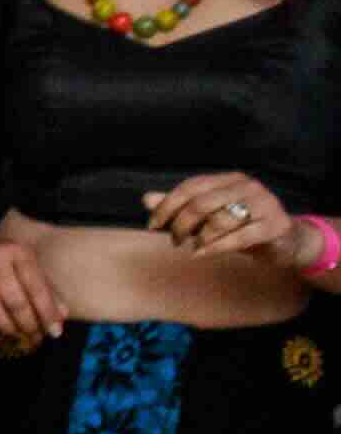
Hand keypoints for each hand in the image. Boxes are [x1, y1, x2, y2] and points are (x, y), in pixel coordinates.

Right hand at [0, 223, 69, 352]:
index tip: (54, 332)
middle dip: (26, 323)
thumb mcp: (26, 265)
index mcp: (18, 251)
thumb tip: (60, 316)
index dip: (46, 312)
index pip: (36, 287)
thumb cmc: (1, 259)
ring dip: (5, 326)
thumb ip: (45, 289)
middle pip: (13, 299)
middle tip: (33, 337)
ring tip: (15, 335)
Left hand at [145, 172, 307, 270]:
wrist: (287, 242)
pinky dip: (215, 247)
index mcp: (230, 179)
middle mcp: (248, 186)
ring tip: (193, 247)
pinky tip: (201, 254)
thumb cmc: (243, 227)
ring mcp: (265, 204)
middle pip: (202, 203)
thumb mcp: (210, 216)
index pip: (191, 187)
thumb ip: (181, 207)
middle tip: (175, 240)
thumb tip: (146, 199)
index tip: (153, 225)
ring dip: (199, 237)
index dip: (167, 205)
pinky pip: (239, 237)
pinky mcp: (276, 225)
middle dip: (181, 224)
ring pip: (220, 219)